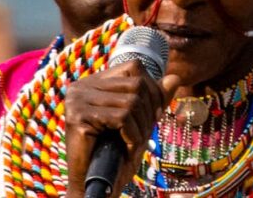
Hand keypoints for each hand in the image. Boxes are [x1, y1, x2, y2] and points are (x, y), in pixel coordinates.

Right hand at [64, 60, 180, 197]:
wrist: (95, 185)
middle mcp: (82, 86)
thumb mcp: (140, 122)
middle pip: (136, 83)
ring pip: (131, 102)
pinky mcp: (77, 117)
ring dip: (141, 127)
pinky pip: (121, 117)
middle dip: (149, 111)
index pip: (133, 67)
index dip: (152, 89)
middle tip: (145, 134)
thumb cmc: (117, 154)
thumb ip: (155, 99)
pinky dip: (133, 134)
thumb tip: (175, 77)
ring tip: (135, 144)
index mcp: (93, 82)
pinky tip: (127, 147)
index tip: (155, 114)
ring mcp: (77, 100)